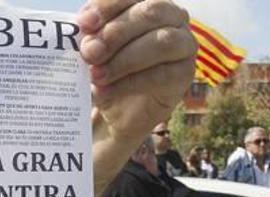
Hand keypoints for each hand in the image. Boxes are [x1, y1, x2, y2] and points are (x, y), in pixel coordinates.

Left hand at [79, 0, 196, 140]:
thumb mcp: (95, 51)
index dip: (107, 6)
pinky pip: (162, 74)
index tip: (84, 24)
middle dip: (116, 33)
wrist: (120, 112)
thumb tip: (88, 43)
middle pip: (150, 13)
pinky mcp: (185, 73)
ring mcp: (183, 44)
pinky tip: (106, 91)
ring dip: (125, 59)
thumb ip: (93, 41)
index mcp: (146, 1)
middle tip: (89, 53)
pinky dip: (129, 83)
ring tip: (96, 76)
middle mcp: (172, 15)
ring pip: (162, 42)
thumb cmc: (108, 70)